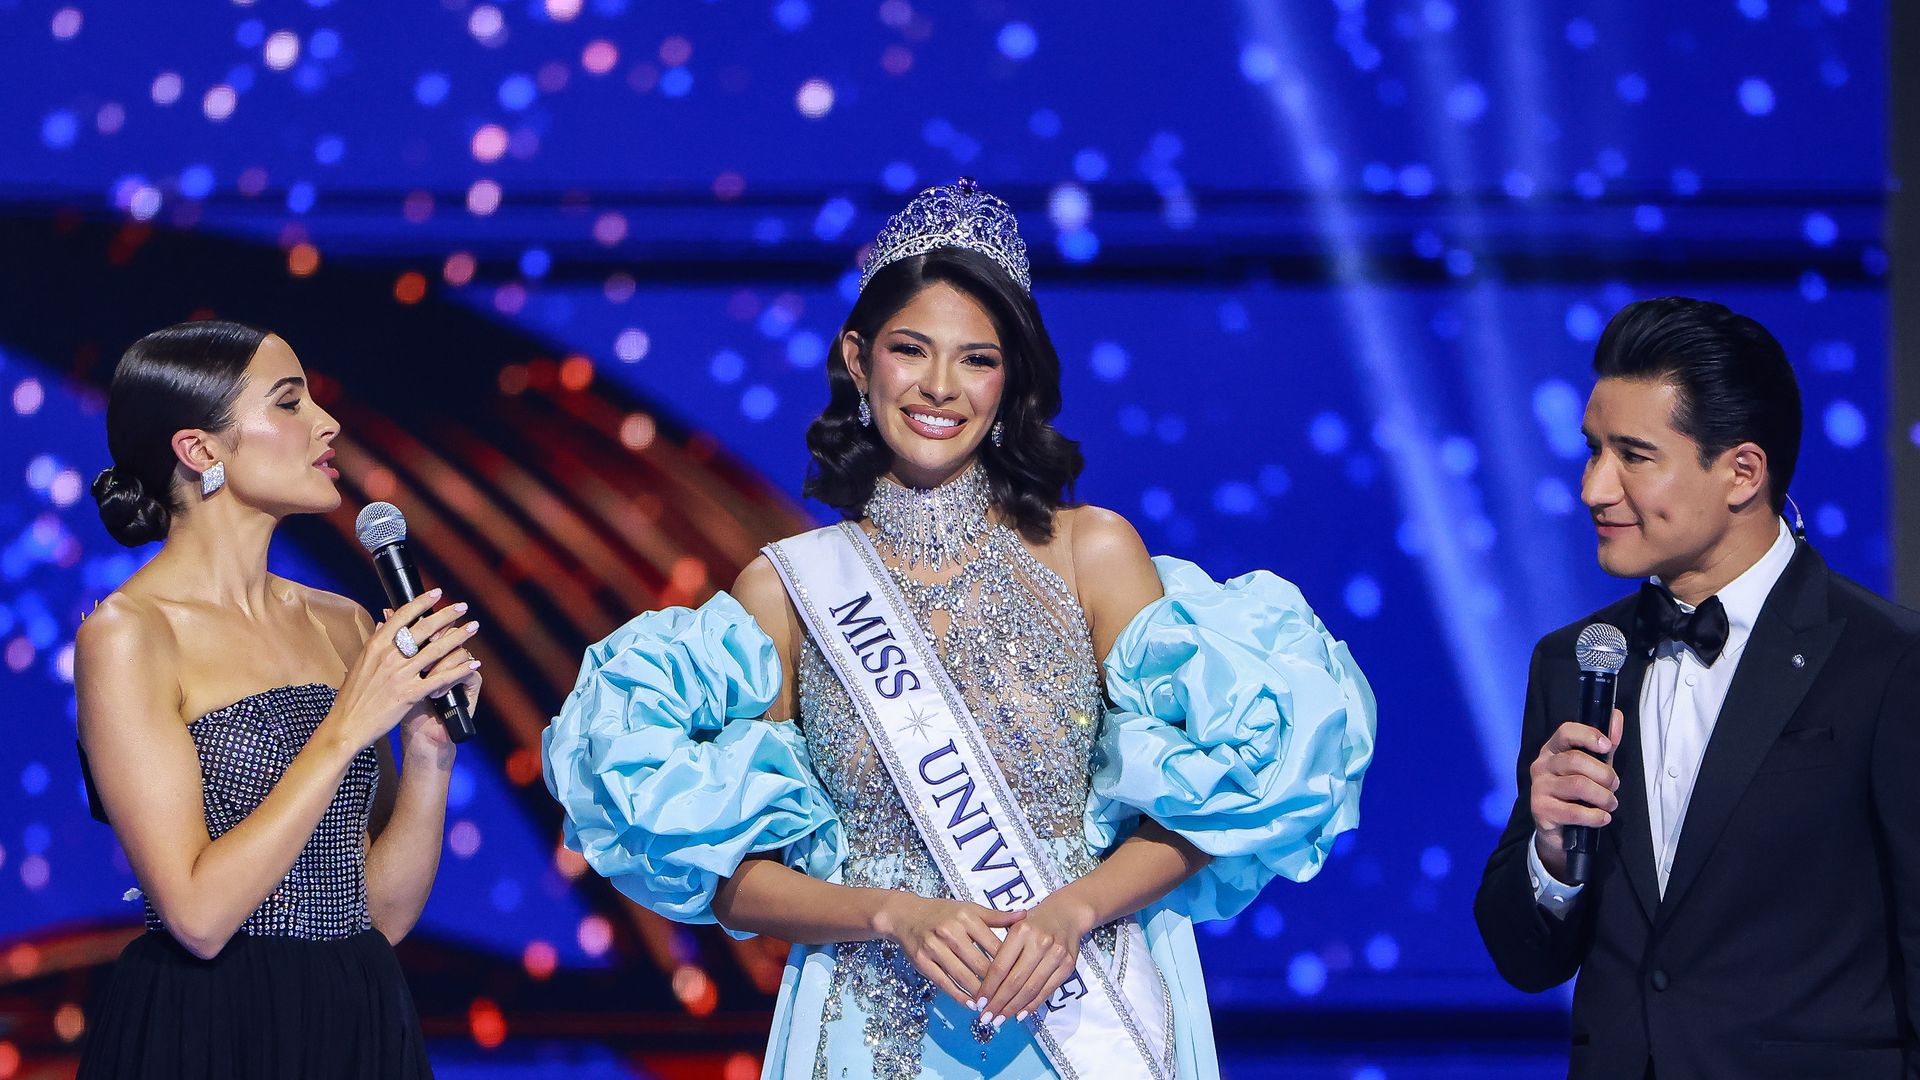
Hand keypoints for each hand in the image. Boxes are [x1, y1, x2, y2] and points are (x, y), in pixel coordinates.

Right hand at [324, 591, 480, 754]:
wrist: (347, 725)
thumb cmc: (353, 696)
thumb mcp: (360, 663)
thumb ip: (376, 642)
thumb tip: (385, 621)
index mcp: (376, 646)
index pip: (403, 616)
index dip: (422, 602)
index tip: (438, 593)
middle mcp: (389, 656)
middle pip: (424, 628)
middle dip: (447, 615)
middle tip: (463, 606)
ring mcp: (400, 675)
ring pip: (436, 650)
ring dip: (458, 637)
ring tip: (473, 628)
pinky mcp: (410, 694)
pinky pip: (440, 678)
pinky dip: (459, 670)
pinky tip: (472, 664)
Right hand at [873, 894, 1024, 1008]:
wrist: (906, 915)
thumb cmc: (943, 913)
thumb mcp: (970, 909)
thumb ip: (997, 916)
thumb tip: (1025, 916)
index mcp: (966, 917)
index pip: (994, 946)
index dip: (1010, 964)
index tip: (1021, 978)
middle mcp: (950, 931)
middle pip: (980, 964)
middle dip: (996, 983)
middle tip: (1010, 998)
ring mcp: (934, 947)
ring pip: (963, 976)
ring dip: (980, 993)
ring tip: (993, 1004)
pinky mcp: (922, 961)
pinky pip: (944, 982)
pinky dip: (959, 995)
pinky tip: (971, 1004)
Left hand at [974, 893, 1095, 1026]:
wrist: (1066, 914)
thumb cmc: (1033, 923)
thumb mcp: (1013, 927)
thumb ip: (1000, 952)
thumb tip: (983, 986)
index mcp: (1021, 931)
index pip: (1000, 966)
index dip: (988, 988)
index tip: (979, 1002)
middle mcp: (1040, 942)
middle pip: (1015, 981)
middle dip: (998, 1003)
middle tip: (986, 1018)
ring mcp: (1056, 954)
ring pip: (1030, 989)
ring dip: (1013, 1008)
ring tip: (1000, 1019)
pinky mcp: (1068, 965)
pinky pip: (1046, 990)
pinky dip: (1032, 1005)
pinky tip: (1019, 1014)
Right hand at [1529, 708, 1623, 880]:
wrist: (1558, 829)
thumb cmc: (1577, 793)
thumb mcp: (1592, 767)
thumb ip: (1604, 744)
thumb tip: (1616, 716)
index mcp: (1552, 750)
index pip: (1566, 732)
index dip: (1588, 735)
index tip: (1607, 745)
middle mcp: (1541, 765)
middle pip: (1575, 760)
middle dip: (1604, 774)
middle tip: (1614, 786)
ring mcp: (1538, 788)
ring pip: (1578, 785)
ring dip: (1603, 797)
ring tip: (1610, 804)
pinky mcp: (1541, 810)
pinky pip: (1574, 812)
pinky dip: (1595, 816)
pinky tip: (1602, 818)